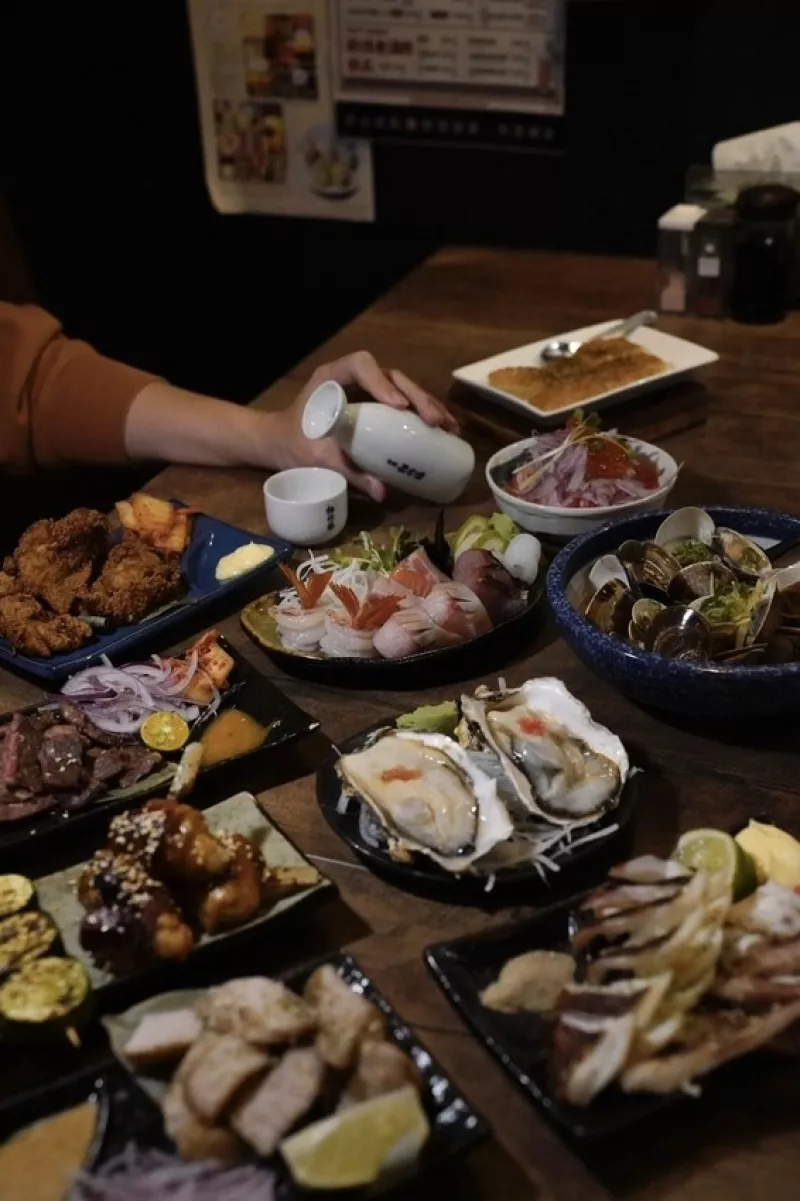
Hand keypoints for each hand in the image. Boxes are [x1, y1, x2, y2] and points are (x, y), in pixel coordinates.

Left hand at [264, 351, 458, 500]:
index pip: (361, 365)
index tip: (398, 407)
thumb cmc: (293, 442)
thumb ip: (347, 471)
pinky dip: (423, 415)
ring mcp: (367, 390)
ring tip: (449, 427)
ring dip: (427, 405)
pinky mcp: (376, 406)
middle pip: (392, 377)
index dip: (381, 382)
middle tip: (434, 422)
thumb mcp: (317, 457)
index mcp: (332, 378)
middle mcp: (354, 378)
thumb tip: (381, 492)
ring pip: (403, 389)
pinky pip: (403, 404)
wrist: (281, 443)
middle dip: (417, 397)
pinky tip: (443, 430)